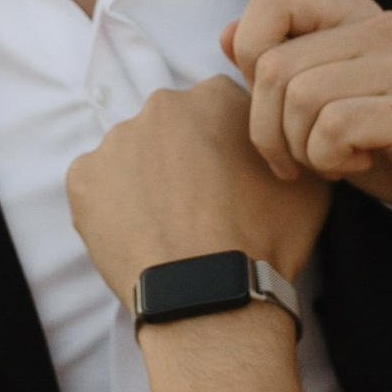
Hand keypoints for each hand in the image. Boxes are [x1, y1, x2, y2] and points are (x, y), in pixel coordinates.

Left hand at [67, 74, 328, 309]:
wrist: (210, 294)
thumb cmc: (265, 240)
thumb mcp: (308, 183)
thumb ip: (287, 145)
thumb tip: (284, 144)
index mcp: (215, 97)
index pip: (218, 107)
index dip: (225, 143)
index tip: (230, 177)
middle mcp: (161, 106)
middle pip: (171, 128)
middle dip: (181, 157)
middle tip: (198, 205)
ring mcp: (116, 140)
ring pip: (131, 156)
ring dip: (146, 181)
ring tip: (169, 227)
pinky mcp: (83, 177)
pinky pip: (97, 186)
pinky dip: (112, 206)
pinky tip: (139, 235)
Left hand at [224, 0, 391, 224]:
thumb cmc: (383, 140)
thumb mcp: (322, 99)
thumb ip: (279, 63)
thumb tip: (226, 35)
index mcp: (351, 14)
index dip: (250, 51)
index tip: (270, 104)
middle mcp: (380, 26)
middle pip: (273, 65)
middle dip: (267, 128)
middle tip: (295, 158)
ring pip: (300, 97)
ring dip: (302, 148)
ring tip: (331, 160)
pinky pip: (334, 127)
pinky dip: (330, 159)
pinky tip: (357, 164)